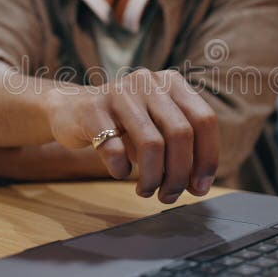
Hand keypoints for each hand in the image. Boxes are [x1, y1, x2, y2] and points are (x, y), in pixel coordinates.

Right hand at [44, 69, 219, 203]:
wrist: (70, 109)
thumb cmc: (123, 125)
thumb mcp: (157, 128)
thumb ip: (181, 151)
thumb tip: (200, 187)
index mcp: (172, 82)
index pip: (204, 120)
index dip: (207, 157)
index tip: (200, 187)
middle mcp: (149, 81)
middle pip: (181, 133)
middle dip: (179, 174)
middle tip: (169, 195)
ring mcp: (119, 93)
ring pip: (151, 144)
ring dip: (152, 178)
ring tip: (146, 192)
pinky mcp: (92, 110)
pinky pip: (114, 150)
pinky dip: (121, 170)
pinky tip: (120, 172)